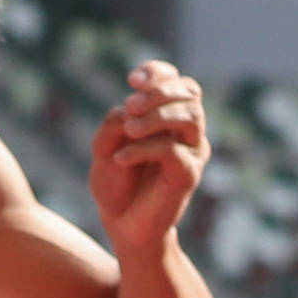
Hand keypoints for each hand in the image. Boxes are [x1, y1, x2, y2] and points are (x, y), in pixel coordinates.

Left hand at [89, 60, 210, 245]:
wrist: (122, 225)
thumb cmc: (116, 183)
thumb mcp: (105, 145)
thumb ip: (116, 122)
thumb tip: (131, 112)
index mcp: (170, 117)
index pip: (177, 81)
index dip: (158, 73)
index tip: (131, 80)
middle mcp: (187, 131)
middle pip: (190, 92)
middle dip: (159, 92)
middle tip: (130, 104)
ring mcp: (192, 152)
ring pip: (191, 116)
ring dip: (158, 115)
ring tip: (129, 128)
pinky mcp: (189, 175)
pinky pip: (174, 151)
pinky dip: (144, 149)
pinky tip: (120, 159)